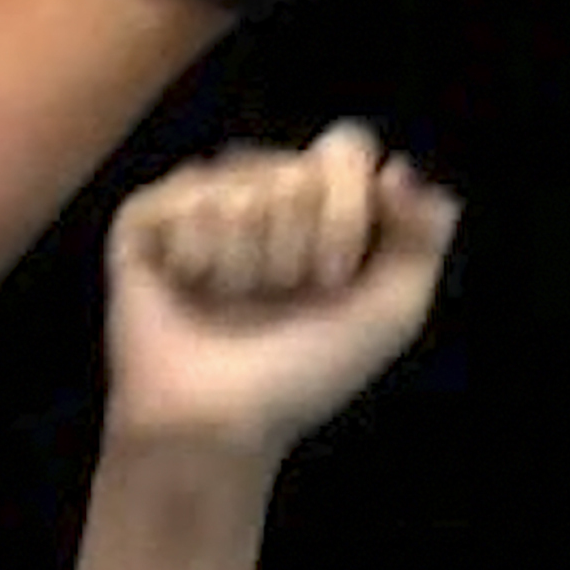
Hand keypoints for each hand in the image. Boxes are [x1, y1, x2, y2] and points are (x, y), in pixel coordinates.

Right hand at [100, 124, 461, 458]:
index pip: (344, 147)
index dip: (347, 215)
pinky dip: (199, 261)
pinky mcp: (145, 217)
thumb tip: (397, 166)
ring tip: (233, 301)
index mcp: (320, 198)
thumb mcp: (393, 310)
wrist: (223, 423)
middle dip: (298, 249)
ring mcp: (200, 198)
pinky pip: (187, 203)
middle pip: (296, 172)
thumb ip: (423, 233)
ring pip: (242, 189)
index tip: (334, 280)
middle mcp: (259, 185)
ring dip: (248, 265)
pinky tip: (191, 290)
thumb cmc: (304, 372)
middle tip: (279, 298)